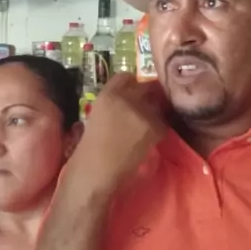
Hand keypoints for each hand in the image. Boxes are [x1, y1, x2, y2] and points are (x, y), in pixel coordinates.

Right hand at [69, 74, 167, 194]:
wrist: (96, 173)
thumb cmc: (88, 150)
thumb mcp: (94, 117)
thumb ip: (111, 103)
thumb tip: (128, 101)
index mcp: (106, 94)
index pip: (125, 76)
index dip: (131, 85)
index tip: (133, 93)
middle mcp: (125, 97)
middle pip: (146, 86)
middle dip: (148, 95)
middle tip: (145, 109)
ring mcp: (142, 112)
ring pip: (157, 103)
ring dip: (155, 112)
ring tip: (146, 127)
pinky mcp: (154, 127)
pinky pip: (162, 121)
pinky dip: (158, 128)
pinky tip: (148, 138)